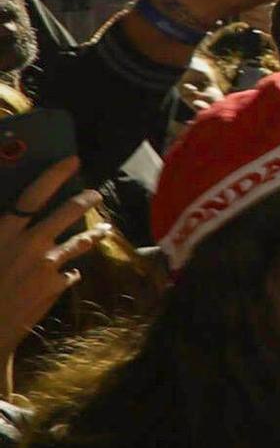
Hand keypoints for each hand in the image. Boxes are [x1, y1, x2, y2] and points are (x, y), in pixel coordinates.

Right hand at [2, 158, 109, 370]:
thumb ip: (4, 230)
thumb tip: (15, 216)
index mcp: (5, 233)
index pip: (32, 196)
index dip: (54, 176)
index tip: (73, 161)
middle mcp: (29, 245)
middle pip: (65, 214)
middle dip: (84, 201)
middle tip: (96, 194)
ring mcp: (46, 266)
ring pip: (78, 243)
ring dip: (91, 235)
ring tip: (102, 229)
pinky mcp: (56, 286)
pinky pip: (68, 274)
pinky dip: (67, 274)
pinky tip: (68, 275)